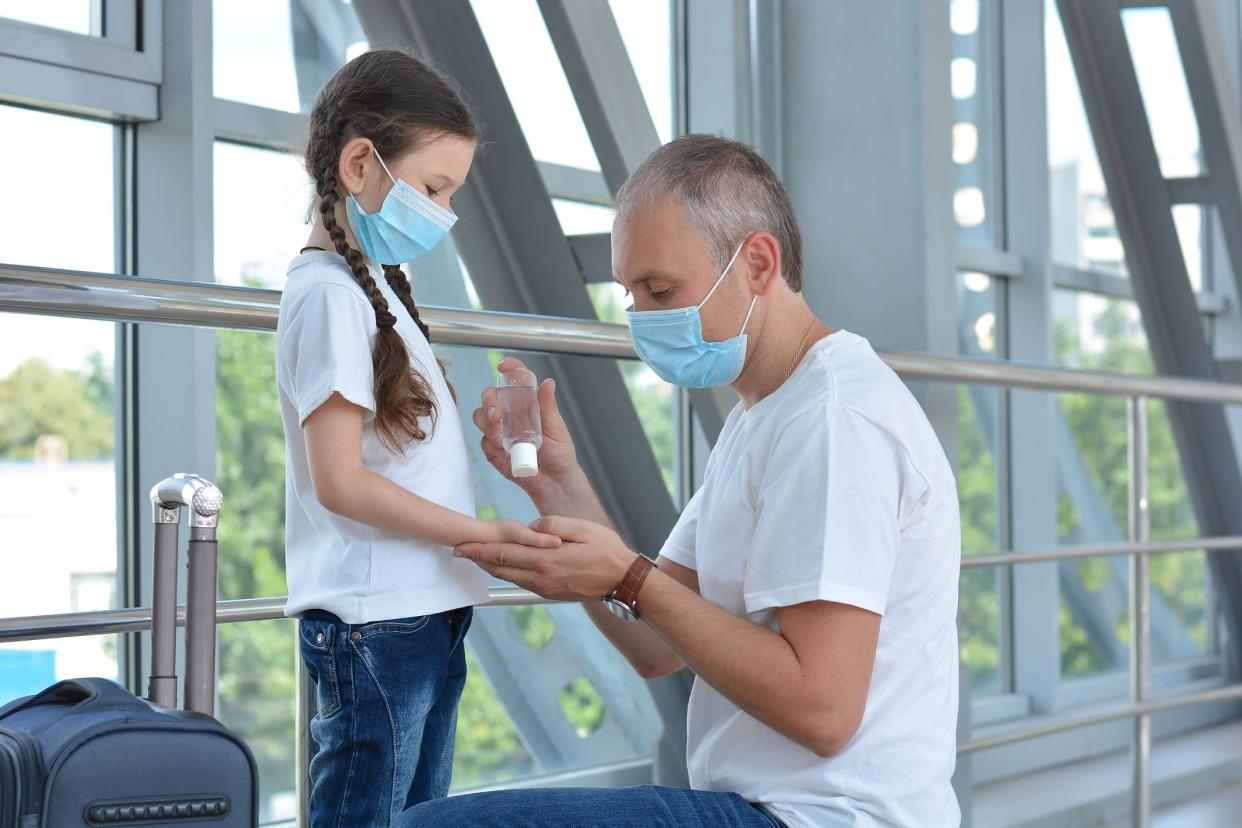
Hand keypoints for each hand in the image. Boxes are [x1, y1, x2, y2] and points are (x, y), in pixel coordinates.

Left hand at [454, 515, 635, 601]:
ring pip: (509, 576)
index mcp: (547, 559)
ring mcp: (545, 587)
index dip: (479, 549)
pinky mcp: (550, 592)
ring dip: (489, 567)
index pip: (504, 553)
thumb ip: (553, 526)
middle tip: (457, 551)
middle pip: (501, 567)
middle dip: (477, 558)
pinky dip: (506, 573)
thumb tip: (532, 527)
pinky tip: (501, 567)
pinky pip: (521, 582)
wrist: (622, 580)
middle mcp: (542, 577)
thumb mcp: (582, 528)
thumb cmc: (606, 550)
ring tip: (474, 557)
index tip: (461, 545)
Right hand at [473, 358, 578, 492]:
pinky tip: (504, 449)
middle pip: (490, 396)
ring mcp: (499, 430)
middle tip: (496, 414)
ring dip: (487, 423)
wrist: (554, 481)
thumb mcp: (556, 427)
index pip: (514, 379)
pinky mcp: (493, 448)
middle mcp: (510, 413)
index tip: (503, 367)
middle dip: (489, 401)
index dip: (508, 369)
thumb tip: (548, 382)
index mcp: (526, 402)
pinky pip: (483, 440)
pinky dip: (491, 443)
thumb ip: (548, 406)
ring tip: (501, 436)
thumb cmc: (559, 451)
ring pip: (480, 416)